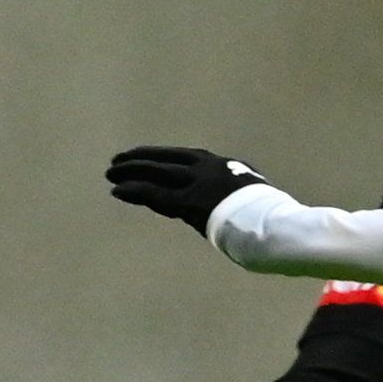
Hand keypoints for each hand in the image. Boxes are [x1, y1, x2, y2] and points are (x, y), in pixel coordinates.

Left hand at [106, 146, 264, 234]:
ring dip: (130, 172)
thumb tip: (231, 195)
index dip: (159, 157)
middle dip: (139, 159)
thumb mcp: (250, 192)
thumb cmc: (268, 214)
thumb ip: (233, 188)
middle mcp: (205, 168)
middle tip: (118, 161)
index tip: (145, 157)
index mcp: (220, 164)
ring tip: (111, 173)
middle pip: (164, 159)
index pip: (181, 157)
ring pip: (155, 173)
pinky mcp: (188, 203)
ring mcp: (196, 183)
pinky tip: (117, 190)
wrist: (272, 224)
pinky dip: (134, 191)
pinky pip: (154, 195)